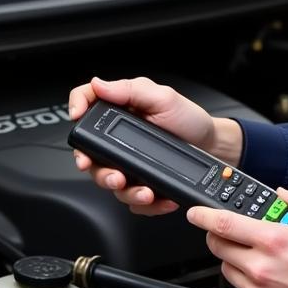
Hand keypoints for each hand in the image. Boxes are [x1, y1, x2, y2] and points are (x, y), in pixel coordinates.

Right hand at [68, 76, 242, 214]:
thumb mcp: (164, 98)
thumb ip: (132, 91)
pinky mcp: (138, 181)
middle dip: (97, 168)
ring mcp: (126, 161)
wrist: (212, 146)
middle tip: (114, 175)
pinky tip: (158, 197)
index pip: (86, 102)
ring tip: (144, 191)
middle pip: (88, 152)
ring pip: (108, 181)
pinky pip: (130, 198)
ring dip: (124, 191)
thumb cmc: (189, 120)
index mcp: (120, 110)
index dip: (76, 107)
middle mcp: (117, 137)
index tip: (77, 118)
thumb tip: (99, 84)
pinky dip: (143, 203)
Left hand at [188, 186, 287, 287]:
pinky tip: (277, 283)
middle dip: (219, 237)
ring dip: (238, 261)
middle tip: (232, 233)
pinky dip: (255, 287)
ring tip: (262, 259)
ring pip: (230, 272)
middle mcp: (262, 269)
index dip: (203, 216)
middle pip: (219, 248)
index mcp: (275, 241)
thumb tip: (284, 193)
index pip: (224, 224)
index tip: (195, 213)